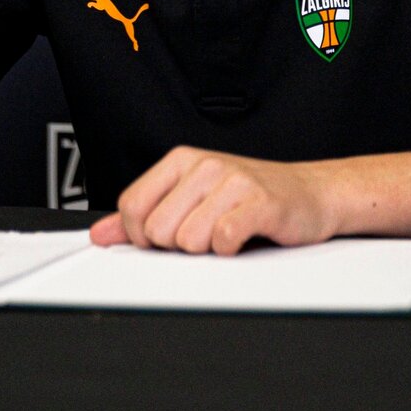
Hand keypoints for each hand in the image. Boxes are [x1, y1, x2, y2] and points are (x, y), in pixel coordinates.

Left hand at [90, 146, 336, 255]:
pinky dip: (231, 250)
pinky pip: (223, 240)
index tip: (167, 236)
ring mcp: (233, 180)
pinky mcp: (260, 202)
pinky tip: (244, 236)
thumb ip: (143, 216)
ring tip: (227, 232)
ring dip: (208, 250)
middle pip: (158, 231)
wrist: (309, 193)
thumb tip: (100, 234)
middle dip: (178, 246)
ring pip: (188, 241)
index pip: (132, 207)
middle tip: (207, 232)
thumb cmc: (249, 198)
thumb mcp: (191, 199)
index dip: (143, 236)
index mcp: (181, 160)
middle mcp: (205, 164)